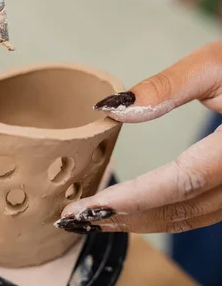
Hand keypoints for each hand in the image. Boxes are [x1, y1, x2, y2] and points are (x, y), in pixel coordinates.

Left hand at [56, 41, 221, 234]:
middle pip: (181, 209)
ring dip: (141, 221)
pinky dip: (164, 214)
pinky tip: (136, 208)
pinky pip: (201, 210)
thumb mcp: (212, 64)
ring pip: (191, 217)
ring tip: (97, 217)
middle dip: (125, 218)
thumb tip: (113, 108)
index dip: (131, 197)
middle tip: (76, 218)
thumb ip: (165, 87)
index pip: (179, 181)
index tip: (88, 205)